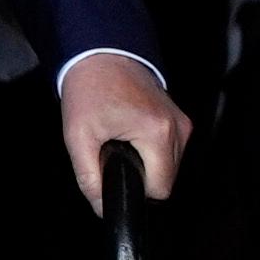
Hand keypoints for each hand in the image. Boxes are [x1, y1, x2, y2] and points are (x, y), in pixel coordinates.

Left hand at [59, 52, 191, 216]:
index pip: (158, 189)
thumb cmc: (89, 88)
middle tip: (112, 150)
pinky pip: (169, 148)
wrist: (99, 53)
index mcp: (158, 133)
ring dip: (145, 161)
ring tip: (120, 138)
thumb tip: (100, 206)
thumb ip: (88, 177)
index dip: (133, 187)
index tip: (114, 171)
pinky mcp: (178, 117)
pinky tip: (130, 131)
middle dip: (139, 172)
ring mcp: (181, 121)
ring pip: (168, 165)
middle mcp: (178, 128)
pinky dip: (150, 148)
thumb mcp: (78, 136)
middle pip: (165, 179)